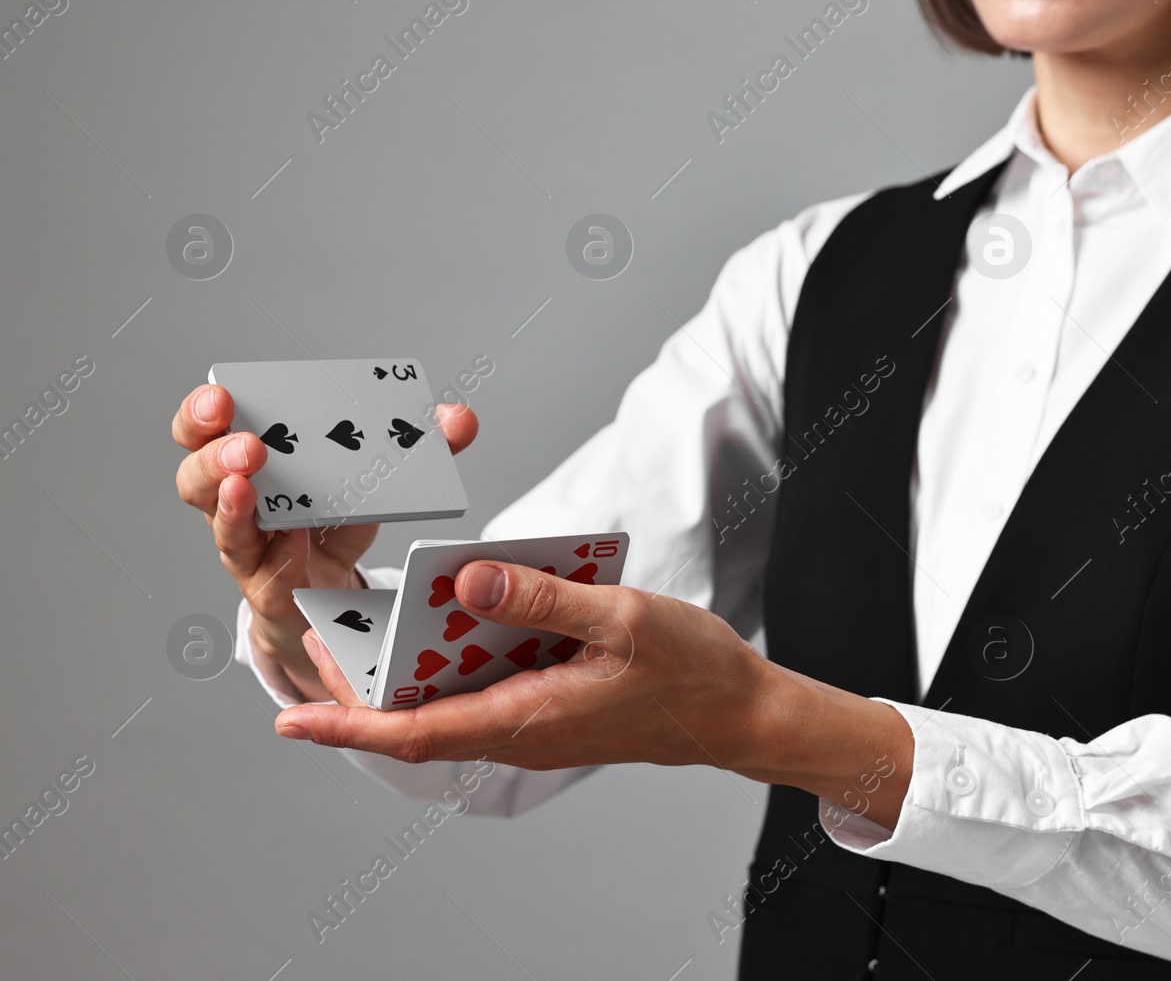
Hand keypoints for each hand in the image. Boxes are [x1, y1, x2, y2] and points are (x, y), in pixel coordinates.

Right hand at [172, 383, 478, 698]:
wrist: (338, 602)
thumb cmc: (340, 525)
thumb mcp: (375, 480)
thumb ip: (418, 447)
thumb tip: (459, 418)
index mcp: (257, 461)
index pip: (207, 428)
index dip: (204, 409)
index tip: (222, 392)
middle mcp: (238, 502)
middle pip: (197, 473)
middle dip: (213, 451)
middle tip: (246, 442)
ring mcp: (251, 548)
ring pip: (220, 524)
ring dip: (230, 502)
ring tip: (243, 481)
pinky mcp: (272, 586)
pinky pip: (263, 572)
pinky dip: (277, 555)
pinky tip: (292, 538)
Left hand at [274, 563, 914, 827]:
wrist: (739, 711)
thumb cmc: (691, 670)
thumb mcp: (620, 618)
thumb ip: (541, 599)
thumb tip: (467, 581)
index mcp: (528, 717)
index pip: (415, 732)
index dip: (347, 724)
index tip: (289, 715)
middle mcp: (520, 731)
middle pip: (419, 716)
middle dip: (362, 685)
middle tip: (319, 632)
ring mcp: (535, 724)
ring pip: (452, 700)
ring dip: (411, 668)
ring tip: (376, 617)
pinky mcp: (551, 709)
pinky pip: (487, 688)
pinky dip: (460, 658)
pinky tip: (466, 612)